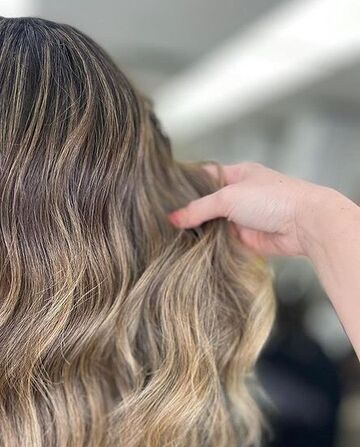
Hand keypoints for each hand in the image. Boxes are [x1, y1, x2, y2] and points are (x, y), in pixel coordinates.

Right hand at [167, 161, 350, 257]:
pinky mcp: (245, 239)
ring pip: (212, 225)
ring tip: (171, 236)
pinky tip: (190, 249)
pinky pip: (221, 242)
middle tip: (164, 220)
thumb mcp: (228, 197)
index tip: (165, 195)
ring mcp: (242, 218)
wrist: (304, 224)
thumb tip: (173, 218)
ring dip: (199, 231)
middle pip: (206, 204)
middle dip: (190, 212)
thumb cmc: (274, 199)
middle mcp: (239, 195)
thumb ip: (198, 209)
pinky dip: (209, 246)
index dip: (186, 184)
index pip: (205, 176)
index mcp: (237, 175)